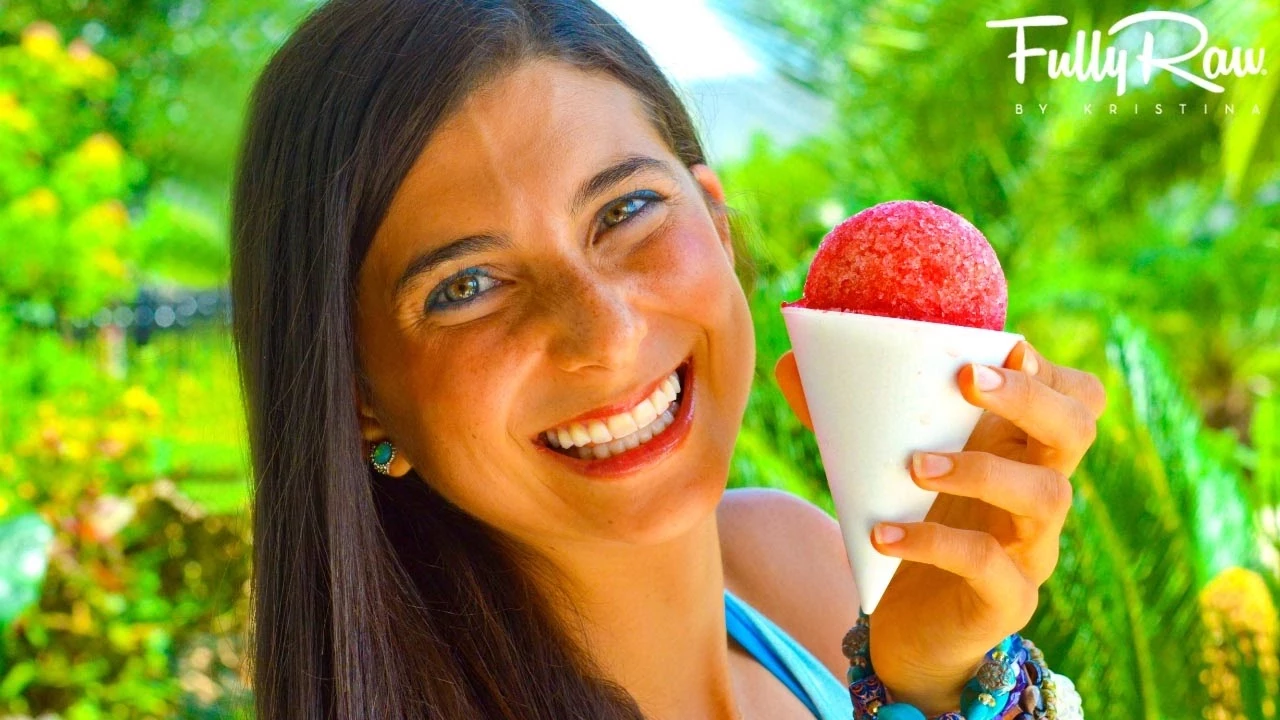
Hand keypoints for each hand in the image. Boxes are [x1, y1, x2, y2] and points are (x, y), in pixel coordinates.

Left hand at [774, 340, 1105, 714]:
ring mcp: (1032, 546)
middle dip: (1030, 397)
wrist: (905, 628)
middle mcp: (1038, 490)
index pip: (1073, 395)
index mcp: (1017, 447)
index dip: (1049, 369)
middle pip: (1076, 429)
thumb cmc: (902, 525)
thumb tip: (788, 360)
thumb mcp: (876, 467)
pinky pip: (989, 564)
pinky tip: (882, 535)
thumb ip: (842, 416)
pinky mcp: (1009, 597)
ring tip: (915, 466)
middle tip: (967, 380)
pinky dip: (933, 543)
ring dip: (981, 469)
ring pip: (1047, 494)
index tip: (1006, 344)